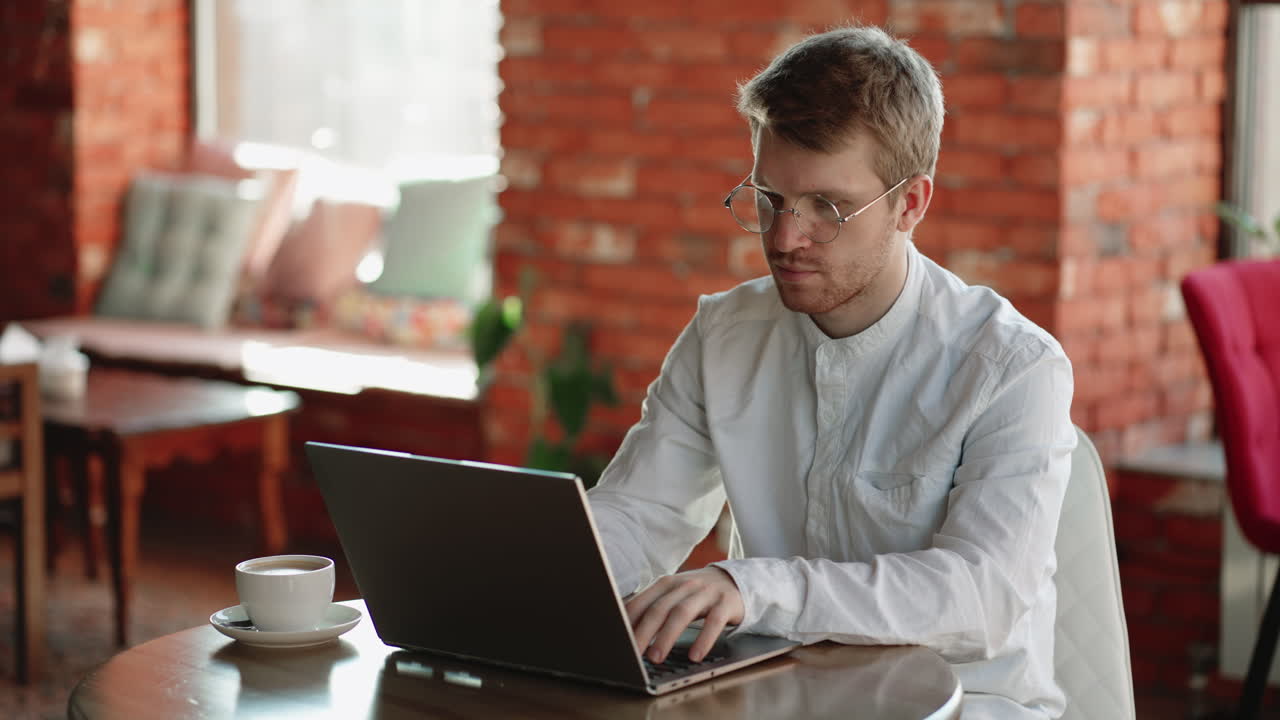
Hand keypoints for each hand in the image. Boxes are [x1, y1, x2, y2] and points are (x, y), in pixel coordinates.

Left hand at [625, 567, 744, 663]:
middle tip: (632, 654)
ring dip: (667, 636)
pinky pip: (714, 622)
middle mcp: (684, 585)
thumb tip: (624, 629)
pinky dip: (703, 639)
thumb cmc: (696, 594)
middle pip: (659, 608)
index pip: (642, 601)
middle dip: (643, 632)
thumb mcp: (674, 595)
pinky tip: (695, 656)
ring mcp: (706, 593)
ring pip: (682, 613)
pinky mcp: (726, 603)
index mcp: (666, 583)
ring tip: (656, 658)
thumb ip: (652, 607)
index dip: (628, 621)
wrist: (735, 580)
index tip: (617, 640)